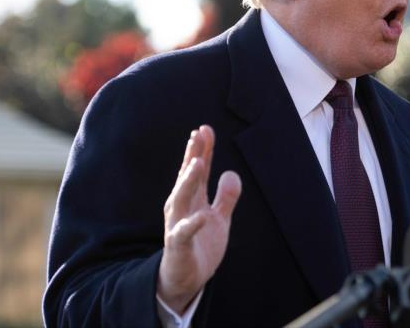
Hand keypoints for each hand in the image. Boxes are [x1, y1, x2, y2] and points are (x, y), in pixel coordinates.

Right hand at [157, 125, 241, 313]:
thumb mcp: (219, 219)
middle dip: (193, 156)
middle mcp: (181, 207)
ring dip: (188, 181)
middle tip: (198, 134)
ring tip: (197, 163)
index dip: (202, 151)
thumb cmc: (200, 246)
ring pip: (181, 198)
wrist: (186, 279)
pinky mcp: (178, 245)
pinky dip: (192, 223)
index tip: (205, 129)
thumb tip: (231, 173)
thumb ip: (226, 197)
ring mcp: (178, 224)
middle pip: (187, 177)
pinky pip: (184, 232)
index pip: (197, 171)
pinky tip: (201, 215)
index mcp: (192, 199)